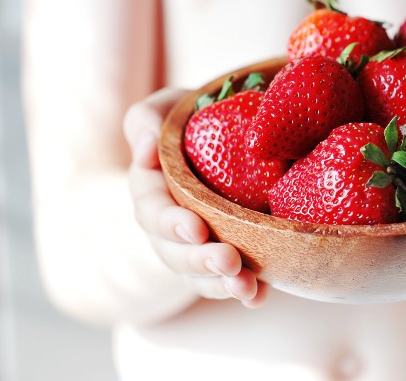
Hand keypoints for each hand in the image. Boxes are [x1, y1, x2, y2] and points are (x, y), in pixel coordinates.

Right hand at [123, 88, 267, 307]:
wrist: (223, 142)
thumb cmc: (190, 122)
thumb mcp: (166, 110)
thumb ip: (146, 119)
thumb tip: (145, 146)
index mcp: (151, 190)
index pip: (151, 210)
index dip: (169, 223)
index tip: (195, 228)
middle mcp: (167, 226)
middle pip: (173, 252)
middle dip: (199, 261)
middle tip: (228, 261)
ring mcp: (194, 247)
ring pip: (199, 275)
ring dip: (221, 284)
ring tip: (245, 287)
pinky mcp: (223, 256)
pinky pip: (228, 282)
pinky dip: (246, 292)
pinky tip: (260, 296)